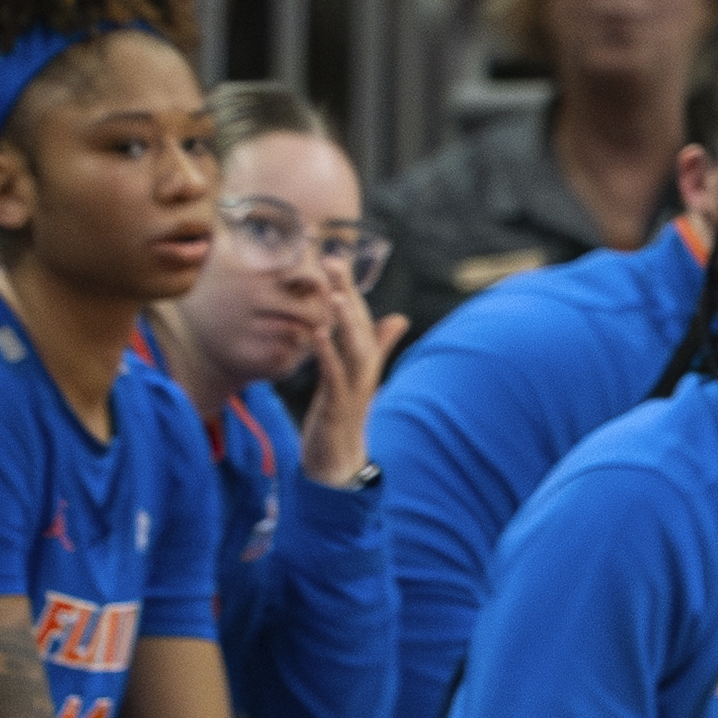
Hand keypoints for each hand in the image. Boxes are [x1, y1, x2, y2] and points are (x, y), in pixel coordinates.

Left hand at [299, 266, 407, 487]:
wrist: (340, 460)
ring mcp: (354, 386)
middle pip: (358, 324)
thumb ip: (379, 345)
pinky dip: (328, 352)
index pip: (358, 316)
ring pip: (352, 346)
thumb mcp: (359, 376)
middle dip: (346, 292)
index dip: (347, 287)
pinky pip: (334, 374)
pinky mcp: (339, 404)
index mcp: (365, 358)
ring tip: (332, 293)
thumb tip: (400, 318)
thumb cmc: (346, 415)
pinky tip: (317, 333)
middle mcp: (364, 368)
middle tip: (333, 261)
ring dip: (344, 319)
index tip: (336, 257)